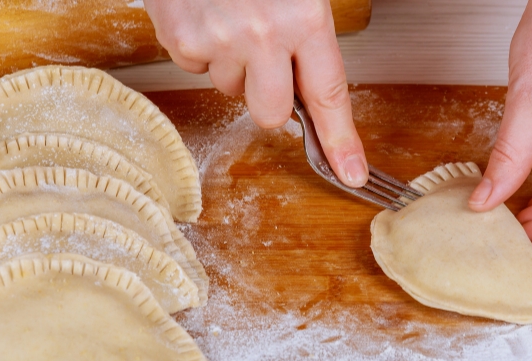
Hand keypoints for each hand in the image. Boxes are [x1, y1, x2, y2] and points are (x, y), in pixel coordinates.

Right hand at [144, 0, 367, 186]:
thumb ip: (309, 38)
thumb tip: (308, 96)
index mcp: (305, 17)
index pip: (329, 95)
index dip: (341, 140)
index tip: (352, 173)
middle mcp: (263, 33)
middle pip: (270, 114)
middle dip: (268, 97)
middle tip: (264, 59)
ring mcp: (218, 38)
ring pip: (230, 89)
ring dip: (233, 64)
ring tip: (230, 17)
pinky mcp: (180, 37)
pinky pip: (195, 67)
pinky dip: (200, 46)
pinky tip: (205, 13)